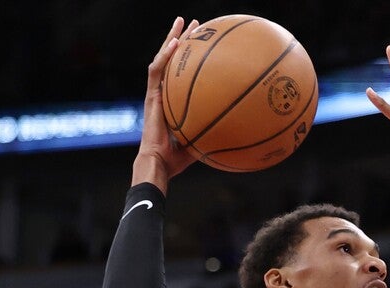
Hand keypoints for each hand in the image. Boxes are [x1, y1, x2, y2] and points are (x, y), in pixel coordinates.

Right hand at [136, 16, 199, 188]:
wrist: (160, 163)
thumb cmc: (178, 159)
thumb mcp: (202, 141)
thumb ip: (215, 131)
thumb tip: (239, 130)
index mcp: (172, 100)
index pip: (181, 72)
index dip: (190, 56)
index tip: (203, 43)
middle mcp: (163, 92)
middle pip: (171, 59)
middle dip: (182, 38)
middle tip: (194, 24)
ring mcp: (155, 93)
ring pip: (162, 58)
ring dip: (171, 38)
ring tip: (182, 22)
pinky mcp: (151, 97)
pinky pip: (157, 71)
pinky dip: (165, 56)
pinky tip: (175, 43)